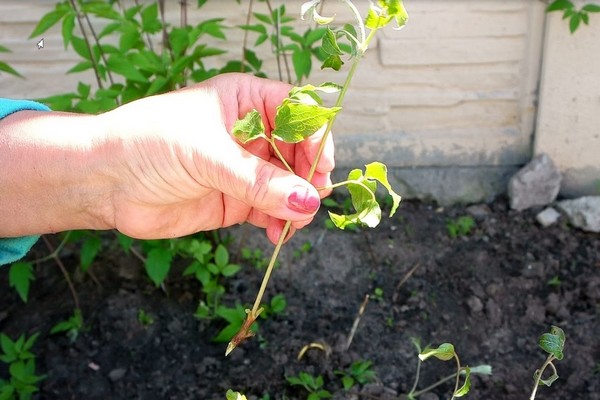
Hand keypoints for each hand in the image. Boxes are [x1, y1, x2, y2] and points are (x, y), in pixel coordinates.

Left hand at [100, 73, 334, 243]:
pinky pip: (270, 211)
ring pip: (289, 186)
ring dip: (297, 205)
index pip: (296, 112)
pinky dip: (279, 223)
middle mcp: (250, 134)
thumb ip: (258, 180)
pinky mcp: (236, 201)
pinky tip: (276, 233)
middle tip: (312, 199)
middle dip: (309, 176)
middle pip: (299, 152)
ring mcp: (244, 170)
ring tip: (292, 223)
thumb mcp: (207, 154)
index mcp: (245, 102)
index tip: (321, 165)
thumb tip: (307, 201)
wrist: (104, 181)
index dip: (314, 136)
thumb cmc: (148, 144)